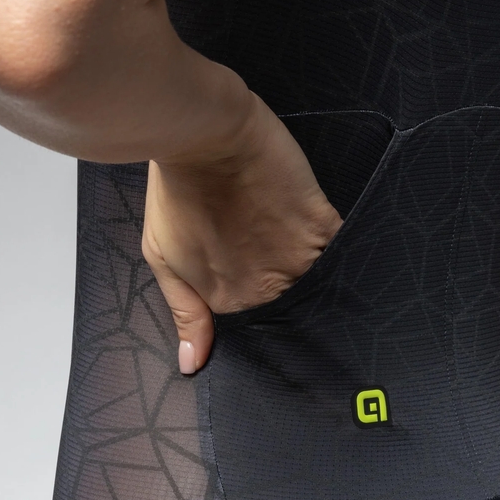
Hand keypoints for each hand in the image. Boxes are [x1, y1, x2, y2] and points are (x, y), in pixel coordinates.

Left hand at [141, 89, 342, 373]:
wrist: (205, 134)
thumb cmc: (177, 191)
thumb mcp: (162, 254)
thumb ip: (184, 312)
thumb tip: (192, 365)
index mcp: (230, 301)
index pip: (255, 320)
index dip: (257, 300)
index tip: (253, 276)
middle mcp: (268, 290)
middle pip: (289, 304)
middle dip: (285, 287)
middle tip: (270, 252)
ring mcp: (298, 260)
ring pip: (316, 280)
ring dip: (310, 268)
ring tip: (289, 239)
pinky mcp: (320, 225)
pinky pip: (337, 249)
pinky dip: (332, 246)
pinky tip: (318, 232)